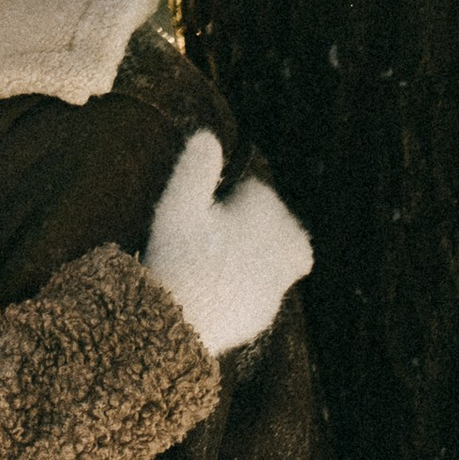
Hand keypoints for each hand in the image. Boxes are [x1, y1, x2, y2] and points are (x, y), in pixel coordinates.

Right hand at [145, 129, 311, 355]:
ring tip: (229, 252)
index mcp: (262, 217)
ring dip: (264, 248)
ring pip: (285, 255)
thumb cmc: (174, 259)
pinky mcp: (265, 310)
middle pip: (280, 222)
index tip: (215, 204)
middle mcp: (278, 249)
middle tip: (222, 226)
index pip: (259, 194)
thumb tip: (207, 135)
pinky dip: (255, 280)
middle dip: (257, 220)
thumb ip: (194, 169)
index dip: (235, 195)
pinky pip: (270, 287)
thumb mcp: (176, 206)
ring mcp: (275, 282)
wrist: (175, 324)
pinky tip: (224, 284)